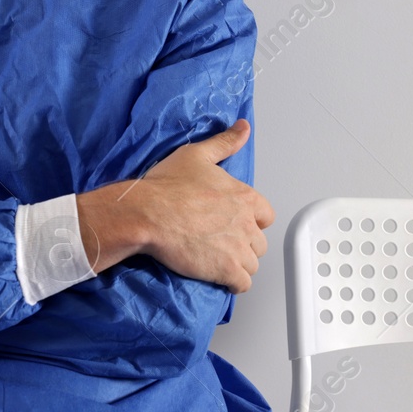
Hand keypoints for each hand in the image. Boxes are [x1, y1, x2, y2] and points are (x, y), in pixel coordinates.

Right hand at [76, 119, 273, 292]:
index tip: (233, 223)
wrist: (147, 213)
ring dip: (237, 264)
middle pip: (259, 243)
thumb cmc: (166, 186)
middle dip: (243, 245)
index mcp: (245, 197)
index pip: (266, 215)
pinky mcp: (225, 269)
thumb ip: (225, 142)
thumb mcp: (196, 155)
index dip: (250, 220)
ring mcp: (238, 248)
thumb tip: (243, 127)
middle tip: (221, 243)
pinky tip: (217, 276)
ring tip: (216, 260)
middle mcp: (247, 223)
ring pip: (252, 265)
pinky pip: (242, 284)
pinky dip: (232, 283)